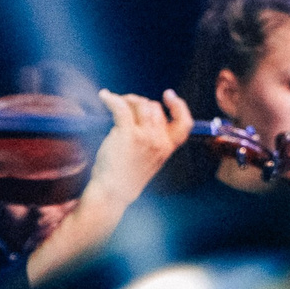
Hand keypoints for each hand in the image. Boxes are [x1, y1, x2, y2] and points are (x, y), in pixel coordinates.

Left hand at [88, 88, 195, 205]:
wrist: (112, 193)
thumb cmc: (126, 178)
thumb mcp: (150, 161)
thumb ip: (153, 141)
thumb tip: (142, 115)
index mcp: (167, 148)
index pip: (184, 124)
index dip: (179, 106)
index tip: (169, 95)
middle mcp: (159, 141)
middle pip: (154, 108)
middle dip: (140, 102)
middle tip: (126, 105)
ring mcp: (145, 136)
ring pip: (140, 105)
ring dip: (127, 100)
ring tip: (115, 102)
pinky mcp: (128, 133)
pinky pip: (121, 107)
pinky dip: (111, 99)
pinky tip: (104, 96)